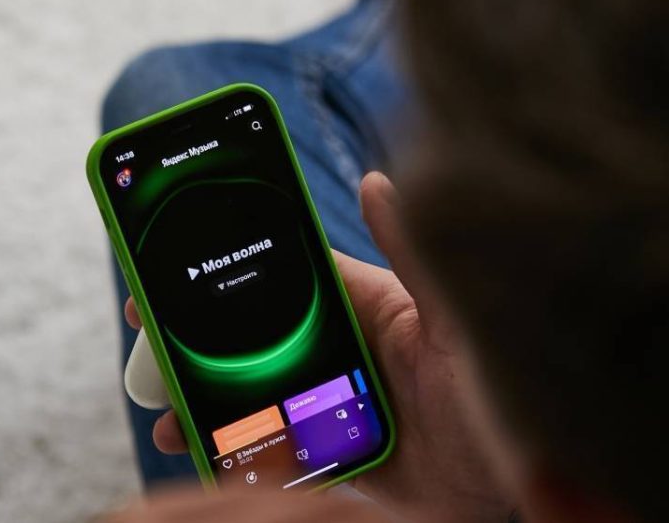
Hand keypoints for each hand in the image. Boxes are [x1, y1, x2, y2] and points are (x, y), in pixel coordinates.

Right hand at [124, 173, 508, 521]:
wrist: (523, 489)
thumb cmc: (503, 399)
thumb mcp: (458, 325)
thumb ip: (416, 256)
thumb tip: (381, 180)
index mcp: (366, 309)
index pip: (284, 277)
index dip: (228, 267)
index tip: (173, 259)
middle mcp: (342, 354)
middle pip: (252, 339)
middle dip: (196, 336)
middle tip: (144, 334)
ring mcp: (332, 408)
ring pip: (250, 394)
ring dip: (201, 398)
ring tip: (161, 408)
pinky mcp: (332, 458)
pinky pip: (268, 448)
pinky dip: (228, 449)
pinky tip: (193, 451)